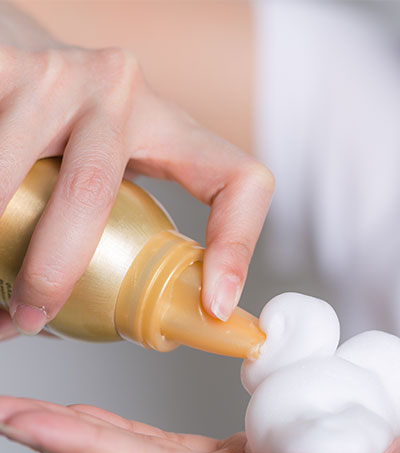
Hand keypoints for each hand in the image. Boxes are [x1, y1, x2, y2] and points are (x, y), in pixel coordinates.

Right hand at [0, 5, 273, 336]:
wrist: (15, 46)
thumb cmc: (72, 119)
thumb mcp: (122, 160)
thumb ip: (124, 219)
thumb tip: (100, 321)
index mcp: (170, 125)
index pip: (238, 179)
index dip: (236, 245)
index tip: (214, 306)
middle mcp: (121, 92)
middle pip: (91, 192)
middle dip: (54, 269)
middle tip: (33, 314)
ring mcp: (60, 74)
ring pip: (10, 174)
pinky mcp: (2, 64)